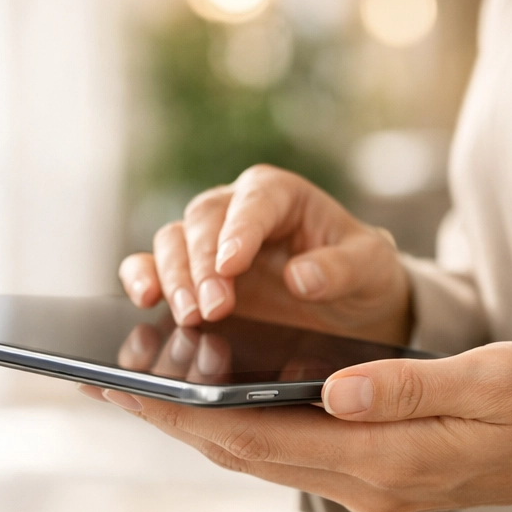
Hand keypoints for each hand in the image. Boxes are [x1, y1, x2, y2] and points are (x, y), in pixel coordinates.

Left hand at [89, 341, 511, 511]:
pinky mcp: (384, 470)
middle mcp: (370, 481)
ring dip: (199, 424)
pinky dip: (245, 425)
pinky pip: (294, 452)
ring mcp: (375, 482)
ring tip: (142, 383)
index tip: (125, 382)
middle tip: (102, 379)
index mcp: (391, 459)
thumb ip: (410, 385)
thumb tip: (332, 384)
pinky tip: (221, 397)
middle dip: (170, 419)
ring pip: (264, 456)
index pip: (262, 436)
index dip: (186, 411)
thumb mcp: (495, 380)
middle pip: (246, 452)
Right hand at [118, 165, 411, 344]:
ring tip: (189, 317)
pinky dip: (142, 278)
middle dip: (203, 264)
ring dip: (174, 277)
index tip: (231, 266)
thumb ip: (341, 269)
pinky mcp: (189, 273)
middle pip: (204, 221)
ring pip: (172, 240)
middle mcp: (237, 210)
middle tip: (212, 309)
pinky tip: (145, 300)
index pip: (254, 202)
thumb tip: (302, 277)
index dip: (239, 231)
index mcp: (281, 194)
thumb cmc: (361, 275)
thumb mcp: (370, 269)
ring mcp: (208, 241)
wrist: (351, 305)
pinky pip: (151, 265)